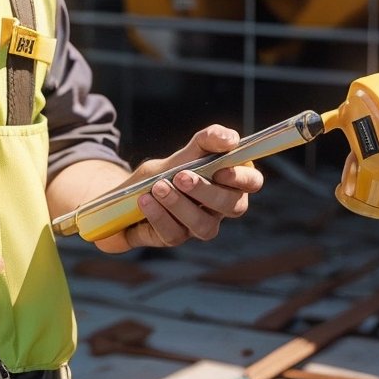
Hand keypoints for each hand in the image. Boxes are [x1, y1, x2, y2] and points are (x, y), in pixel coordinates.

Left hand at [96, 125, 263, 251]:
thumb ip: (208, 141)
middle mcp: (219, 208)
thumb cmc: (165, 171)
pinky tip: (145, 201)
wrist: (127, 192)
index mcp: (228, 183)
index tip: (221, 168)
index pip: (252, 182)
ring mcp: (198, 226)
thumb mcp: (185, 151)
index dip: (242, 178)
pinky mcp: (175, 238)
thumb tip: (232, 139)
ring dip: (180, 205)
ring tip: (158, 187)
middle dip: (207, 191)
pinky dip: (159, 216)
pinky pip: (174, 234)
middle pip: (231, 207)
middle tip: (181, 176)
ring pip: (203, 226)